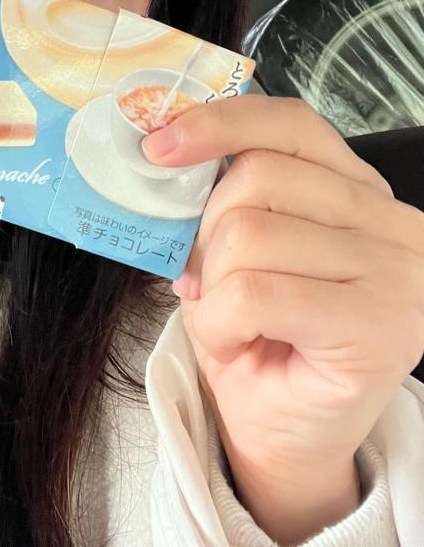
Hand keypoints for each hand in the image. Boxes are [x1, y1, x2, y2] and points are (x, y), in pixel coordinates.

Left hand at [142, 95, 423, 543]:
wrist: (283, 431)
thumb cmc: (255, 333)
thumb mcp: (229, 250)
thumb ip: (217, 201)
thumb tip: (164, 157)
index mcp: (356, 190)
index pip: (290, 124)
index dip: (220, 124)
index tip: (160, 146)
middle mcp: (391, 223)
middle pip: (260, 176)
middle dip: (204, 230)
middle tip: (200, 276)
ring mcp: (396, 274)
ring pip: (250, 233)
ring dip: (212, 284)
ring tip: (228, 318)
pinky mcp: (381, 328)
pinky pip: (254, 294)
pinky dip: (221, 322)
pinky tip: (238, 342)